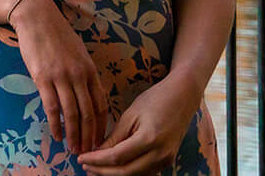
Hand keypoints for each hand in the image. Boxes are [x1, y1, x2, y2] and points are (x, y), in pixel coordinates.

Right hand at [8, 0, 107, 156]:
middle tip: (89, 152)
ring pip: (72, 114)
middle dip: (90, 136)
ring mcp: (61, 77)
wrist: (36, 16)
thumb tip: (88, 95)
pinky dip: (56, 124)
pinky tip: (57, 135)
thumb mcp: (78, 53)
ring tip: (74, 150)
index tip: (100, 141)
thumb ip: (84, 74)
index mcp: (90, 70)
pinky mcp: (43, 78)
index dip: (101, 126)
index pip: (101, 105)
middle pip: (89, 113)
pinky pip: (52, 107)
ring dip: (74, 135)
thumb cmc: (56, 34)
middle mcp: (79, 76)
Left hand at [79, 77, 201, 175]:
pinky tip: (113, 169)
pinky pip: (144, 173)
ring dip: (114, 175)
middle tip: (85, 167)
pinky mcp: (167, 161)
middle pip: (126, 172)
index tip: (81, 158)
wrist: (182, 97)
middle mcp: (160, 154)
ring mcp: (166, 160)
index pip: (117, 157)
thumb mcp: (131, 114)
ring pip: (135, 175)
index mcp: (150, 139)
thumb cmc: (156, 99)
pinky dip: (127, 172)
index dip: (97, 160)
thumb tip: (97, 152)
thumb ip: (115, 136)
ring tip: (95, 170)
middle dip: (103, 171)